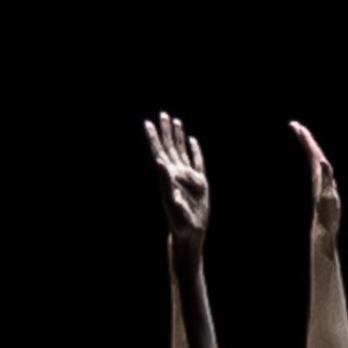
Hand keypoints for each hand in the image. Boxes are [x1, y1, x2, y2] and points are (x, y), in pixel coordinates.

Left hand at [146, 112, 209, 241]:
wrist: (191, 232)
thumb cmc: (179, 221)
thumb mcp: (171, 202)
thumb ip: (165, 181)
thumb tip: (159, 161)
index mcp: (168, 176)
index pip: (159, 152)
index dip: (153, 137)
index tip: (147, 123)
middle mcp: (176, 174)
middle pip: (169, 147)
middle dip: (165, 131)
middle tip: (162, 114)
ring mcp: (188, 177)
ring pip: (182, 151)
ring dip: (178, 137)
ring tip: (176, 121)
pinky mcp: (200, 183)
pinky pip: (198, 162)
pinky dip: (195, 150)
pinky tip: (192, 141)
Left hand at [292, 121, 338, 233]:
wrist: (324, 227)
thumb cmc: (327, 212)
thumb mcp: (328, 192)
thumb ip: (326, 176)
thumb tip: (324, 161)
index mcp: (318, 173)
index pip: (311, 152)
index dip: (305, 139)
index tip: (296, 126)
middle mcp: (317, 175)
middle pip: (310, 153)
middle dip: (305, 139)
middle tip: (296, 125)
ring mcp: (319, 181)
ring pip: (313, 160)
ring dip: (309, 148)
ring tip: (304, 137)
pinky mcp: (323, 187)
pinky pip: (319, 170)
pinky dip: (318, 162)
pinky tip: (319, 160)